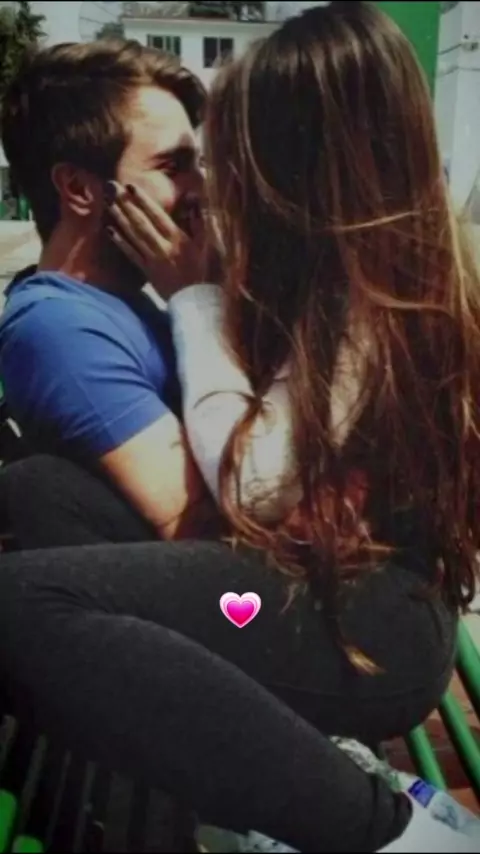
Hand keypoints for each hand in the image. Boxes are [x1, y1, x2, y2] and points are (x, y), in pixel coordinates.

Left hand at [105, 181, 208, 300]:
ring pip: (133, 236)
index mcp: (178, 239)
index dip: (143, 200)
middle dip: (126, 204)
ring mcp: (153, 259)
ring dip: (120, 219)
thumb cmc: (206, 272)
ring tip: (109, 204)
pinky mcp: (147, 272)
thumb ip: (200, 222)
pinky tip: (110, 231)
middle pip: (141, 222)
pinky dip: (121, 242)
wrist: (198, 301)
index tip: (131, 187)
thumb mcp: (208, 246)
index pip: (157, 215)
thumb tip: (195, 199)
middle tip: (112, 188)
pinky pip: (132, 254)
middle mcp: (163, 247)